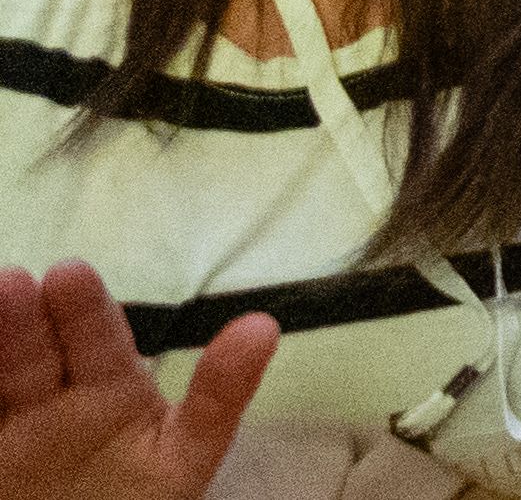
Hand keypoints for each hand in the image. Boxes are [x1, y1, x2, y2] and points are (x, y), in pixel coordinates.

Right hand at [0, 266, 266, 499]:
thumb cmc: (141, 499)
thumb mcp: (185, 454)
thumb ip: (217, 397)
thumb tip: (265, 325)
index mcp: (113, 389)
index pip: (98, 341)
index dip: (85, 311)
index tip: (69, 274)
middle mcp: (57, 400)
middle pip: (35, 355)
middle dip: (24, 320)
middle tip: (11, 282)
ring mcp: (15, 427)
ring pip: (4, 379)